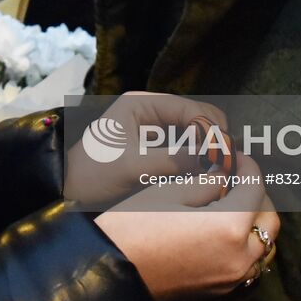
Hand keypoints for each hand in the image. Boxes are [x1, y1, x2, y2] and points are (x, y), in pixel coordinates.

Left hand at [63, 90, 229, 204]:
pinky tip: (211, 176)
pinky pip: (190, 151)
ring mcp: (157, 132)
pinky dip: (202, 161)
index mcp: (142, 105)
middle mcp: (152, 113)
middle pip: (199, 118)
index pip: (190, 109)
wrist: (70, 195)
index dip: (211, 131)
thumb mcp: (132, 167)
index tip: (226, 155)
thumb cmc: (93, 176)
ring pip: (198, 135)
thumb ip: (172, 161)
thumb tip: (214, 159)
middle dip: (216, 138)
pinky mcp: (159, 152)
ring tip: (224, 171)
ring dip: (212, 149)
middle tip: (230, 164)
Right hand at [95, 152, 280, 300]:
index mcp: (229, 227)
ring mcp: (232, 277)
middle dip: (257, 195)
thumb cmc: (135, 227)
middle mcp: (239, 257)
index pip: (254, 188)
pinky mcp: (222, 289)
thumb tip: (225, 174)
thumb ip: (207, 181)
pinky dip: (247, 245)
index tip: (235, 157)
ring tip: (232, 204)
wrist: (112, 271)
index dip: (247, 166)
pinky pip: (250, 264)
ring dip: (255, 222)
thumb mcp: (170, 192)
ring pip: (264, 245)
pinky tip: (225, 230)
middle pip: (269, 220)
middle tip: (236, 179)